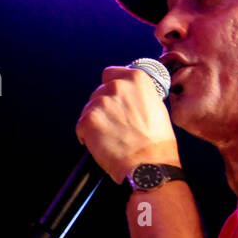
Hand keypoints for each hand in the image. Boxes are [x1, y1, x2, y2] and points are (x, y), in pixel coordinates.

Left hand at [75, 64, 180, 182]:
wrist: (148, 164)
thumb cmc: (156, 142)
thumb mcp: (156, 106)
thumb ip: (138, 95)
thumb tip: (127, 95)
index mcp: (137, 80)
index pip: (111, 73)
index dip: (111, 86)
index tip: (113, 97)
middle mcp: (117, 86)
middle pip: (99, 91)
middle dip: (104, 106)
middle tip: (115, 123)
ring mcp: (101, 102)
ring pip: (89, 108)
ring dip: (96, 120)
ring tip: (110, 136)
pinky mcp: (88, 119)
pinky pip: (81, 125)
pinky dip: (87, 135)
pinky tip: (102, 143)